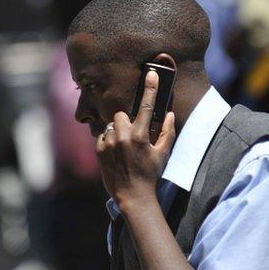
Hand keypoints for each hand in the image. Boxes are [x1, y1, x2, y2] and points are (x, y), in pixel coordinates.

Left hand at [97, 70, 175, 209]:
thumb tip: (169, 114)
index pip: (146, 106)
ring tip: (125, 147)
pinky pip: (103, 136)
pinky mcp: (99, 150)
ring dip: (118, 130)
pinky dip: (109, 140)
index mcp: (140, 136)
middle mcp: (123, 136)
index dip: (150, 87)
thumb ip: (167, 132)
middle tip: (134, 134)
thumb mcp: (163, 154)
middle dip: (127, 120)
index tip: (151, 73)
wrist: (133, 197)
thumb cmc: (150, 175)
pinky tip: (116, 154)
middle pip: (121, 114)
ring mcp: (109, 143)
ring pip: (112, 124)